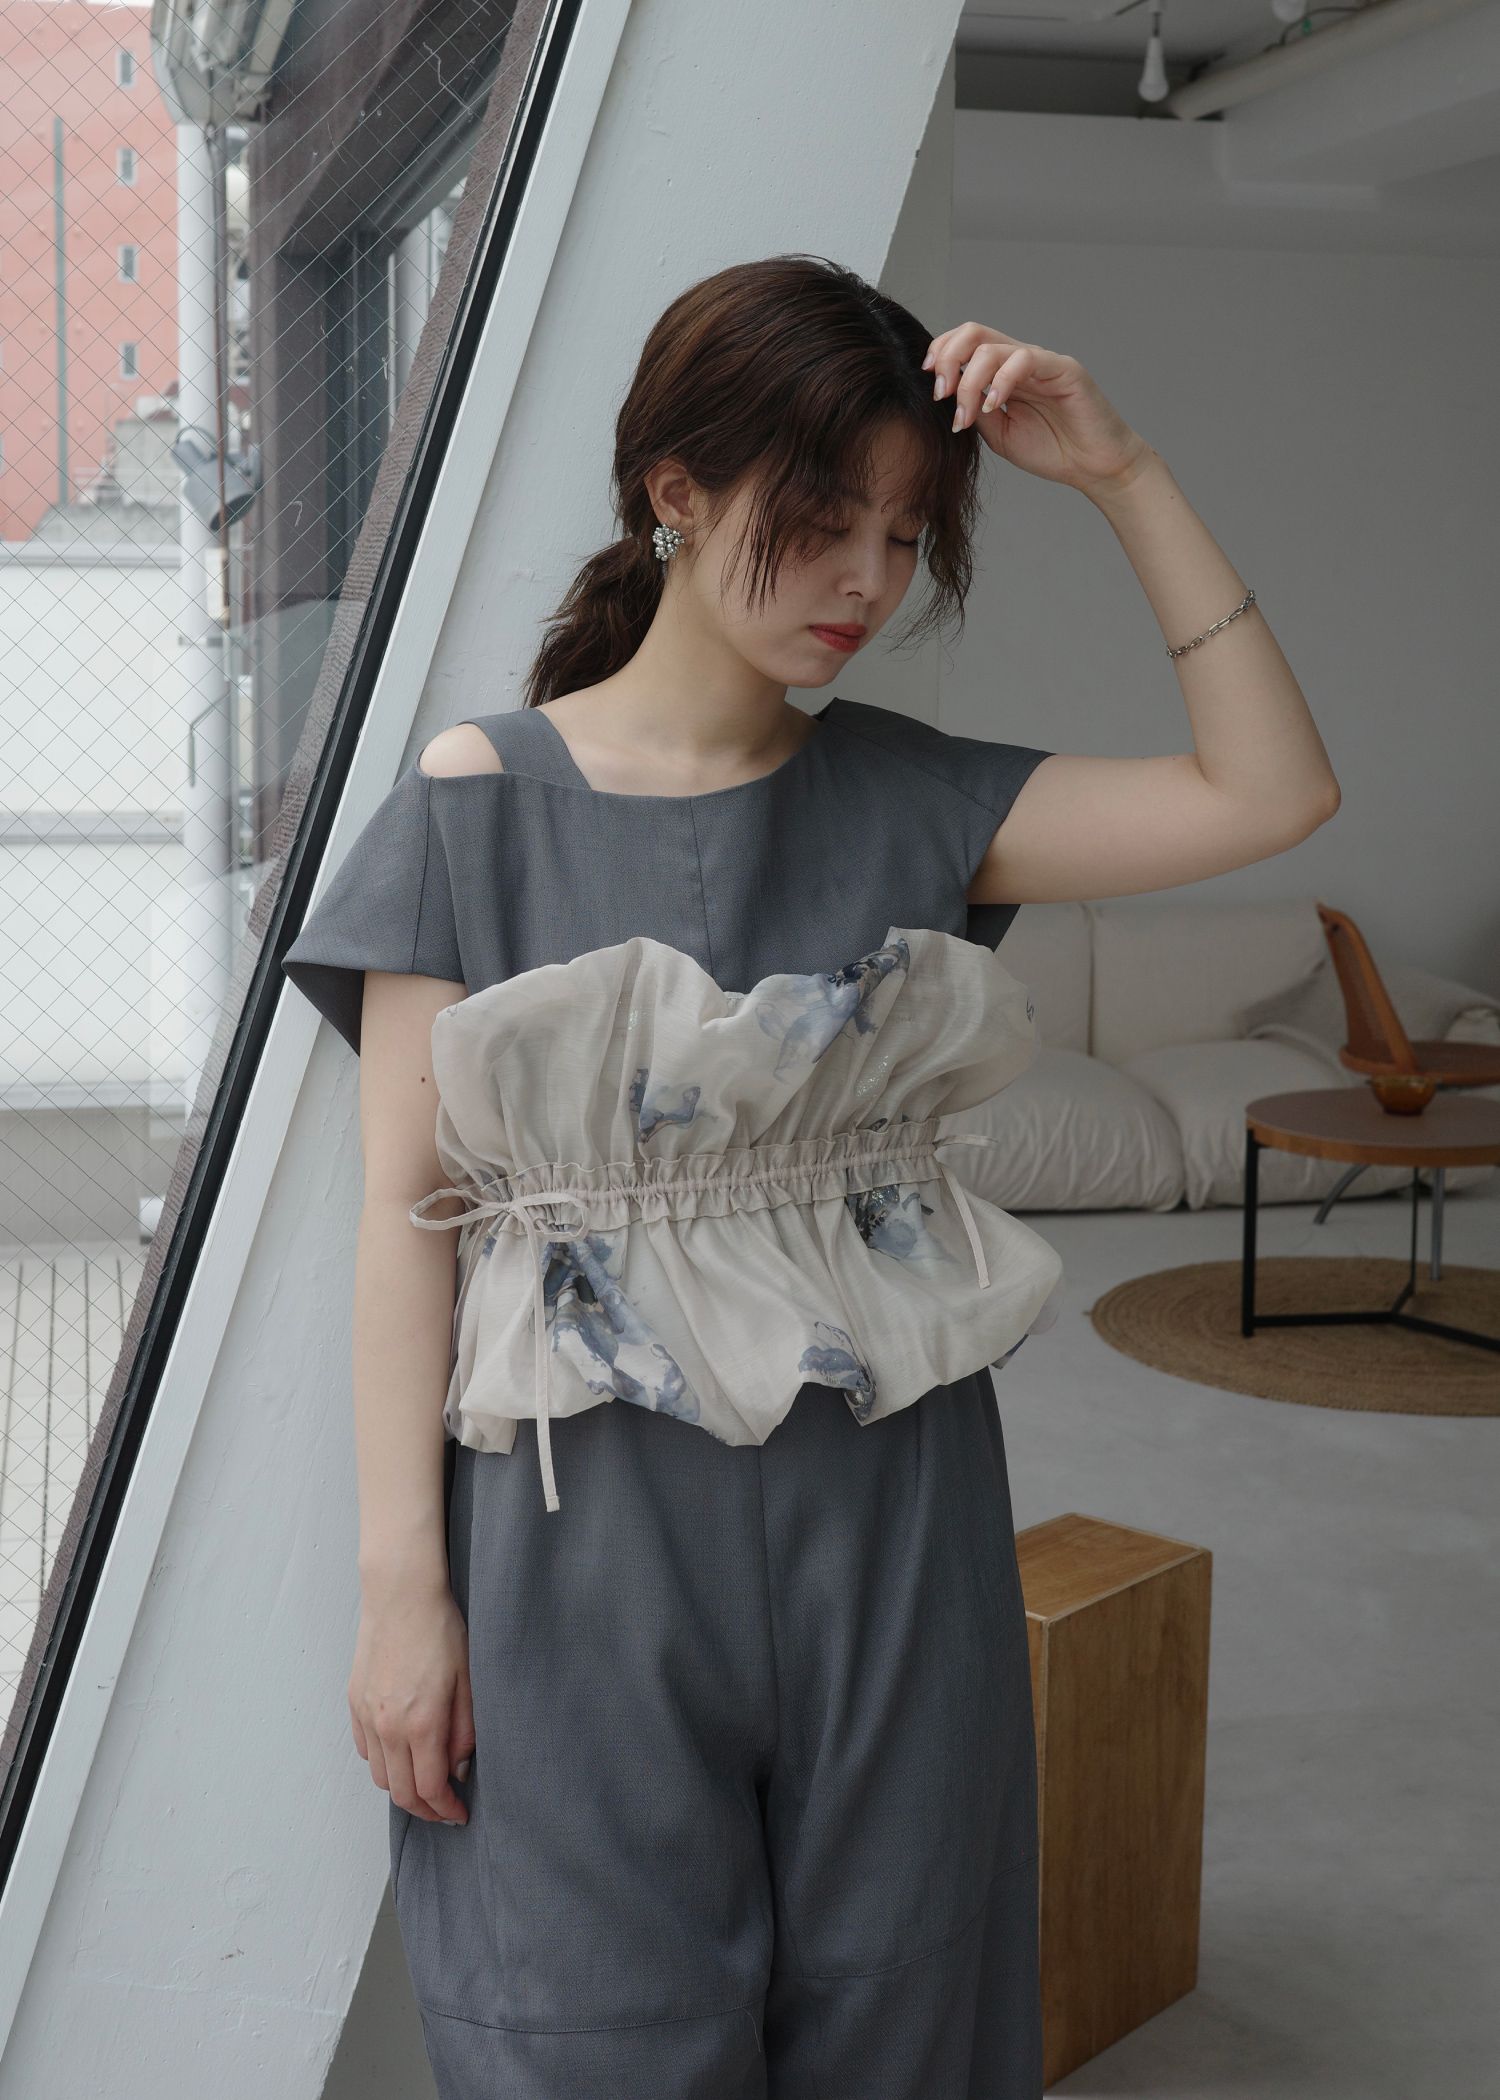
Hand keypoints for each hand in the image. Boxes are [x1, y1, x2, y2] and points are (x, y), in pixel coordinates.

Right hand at [351, 1569, 474, 1824]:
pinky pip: (366, 1751)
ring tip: (426, 1782)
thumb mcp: (468, 1681)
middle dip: (426, 1809)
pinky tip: (402, 1754)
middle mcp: (387, 1726)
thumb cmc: (440, 1630)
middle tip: (446, 1807)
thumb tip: (459, 1769)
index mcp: (421, 1723)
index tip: (460, 1813)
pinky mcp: (354, 1701)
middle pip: (400, 1792)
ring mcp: (366, 1715)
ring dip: (402, 1788)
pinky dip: (383, 1763)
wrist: (401, 1594)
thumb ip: (464, 1732)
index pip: (429, 1789)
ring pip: (380, 1776)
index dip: (446, 1810)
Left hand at [922, 322, 1151, 497]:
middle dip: (947, 359)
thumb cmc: (1052, 450)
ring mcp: (1041, 362)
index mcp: (1003, 373)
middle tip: (941, 395)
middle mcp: (1019, 361)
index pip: (965, 345)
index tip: (930, 386)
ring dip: (968, 380)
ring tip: (965, 414)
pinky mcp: (1062, 369)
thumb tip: (948, 397)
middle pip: (973, 334)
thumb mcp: (999, 435)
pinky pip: (1024, 360)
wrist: (1093, 467)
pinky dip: (1000, 381)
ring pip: (992, 348)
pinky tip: (994, 405)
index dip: (941, 355)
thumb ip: (976, 412)